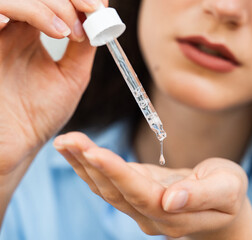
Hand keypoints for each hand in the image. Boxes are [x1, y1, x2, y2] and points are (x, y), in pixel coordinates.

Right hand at [0, 0, 106, 174]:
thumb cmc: (41, 112)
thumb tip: (102, 15)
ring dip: (45, 6)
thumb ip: (85, 45)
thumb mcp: (73, 75)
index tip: (99, 9)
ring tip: (67, 32)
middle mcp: (12, 27)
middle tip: (89, 14)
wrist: (18, 141)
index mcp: (32, 31)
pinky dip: (18, 11)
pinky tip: (44, 30)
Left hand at [53, 132, 251, 239]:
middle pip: (116, 192)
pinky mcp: (137, 193)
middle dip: (91, 165)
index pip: (140, 194)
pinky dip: (91, 165)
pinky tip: (77, 150)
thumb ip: (202, 195)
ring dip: (84, 164)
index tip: (94, 152)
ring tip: (66, 141)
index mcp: (175, 215)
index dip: (117, 174)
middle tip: (70, 140)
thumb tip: (171, 200)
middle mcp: (152, 215)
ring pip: (107, 188)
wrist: (223, 203)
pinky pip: (110, 181)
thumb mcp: (227, 190)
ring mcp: (141, 207)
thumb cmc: (229, 192)